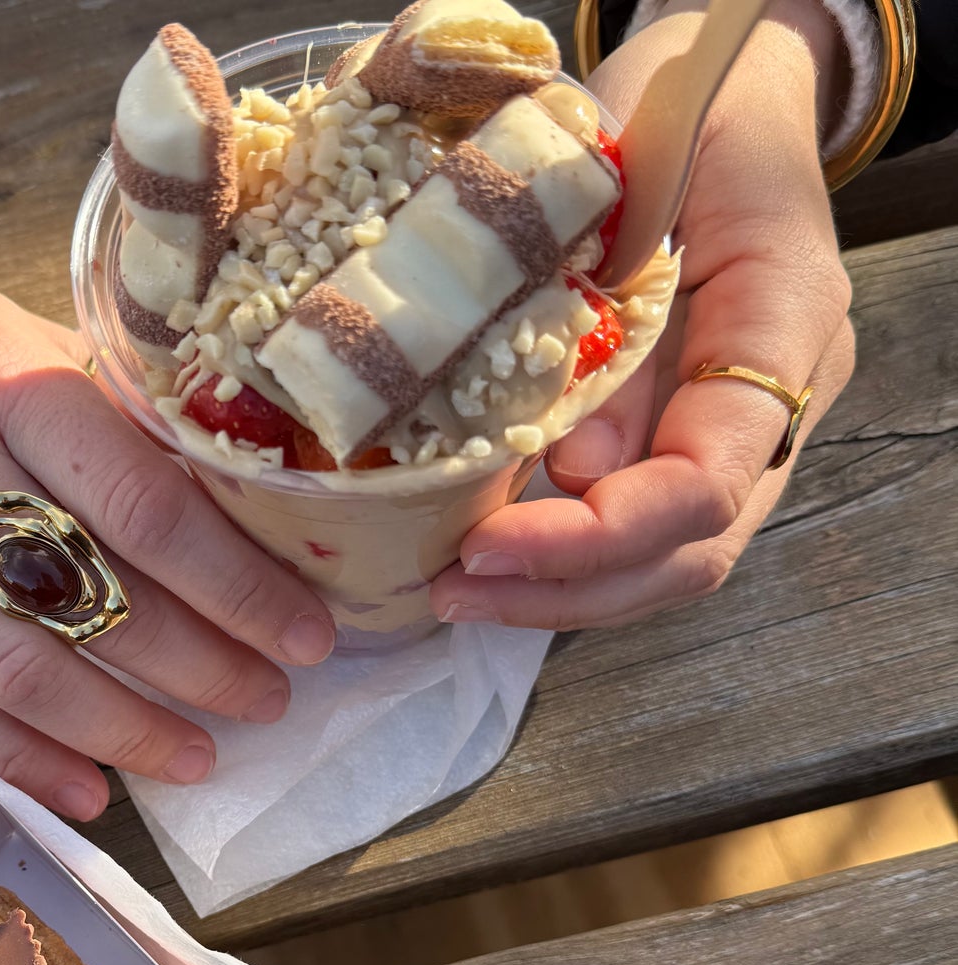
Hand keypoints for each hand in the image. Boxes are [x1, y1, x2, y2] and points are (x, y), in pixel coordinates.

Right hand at [0, 200, 334, 817]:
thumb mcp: (2, 329)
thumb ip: (99, 409)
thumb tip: (221, 493)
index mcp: (7, 386)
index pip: (148, 509)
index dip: (240, 587)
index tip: (305, 635)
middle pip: (95, 603)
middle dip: (202, 669)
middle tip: (270, 703)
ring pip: (19, 672)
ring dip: (122, 730)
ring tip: (199, 759)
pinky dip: (17, 757)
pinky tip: (86, 791)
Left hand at [431, 0, 855, 630]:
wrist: (720, 97)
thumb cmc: (677, 109)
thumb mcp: (627, 180)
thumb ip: (612, 318)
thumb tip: (574, 471)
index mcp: (786, 316)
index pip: (706, 480)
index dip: (597, 534)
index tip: (485, 545)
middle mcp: (786, 396)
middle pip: (694, 550)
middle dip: (567, 590)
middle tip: (451, 592)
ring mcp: (751, 429)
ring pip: (674, 561)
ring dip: (564, 594)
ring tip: (457, 591)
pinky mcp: (697, 437)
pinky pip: (646, 528)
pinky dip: (571, 559)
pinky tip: (494, 560)